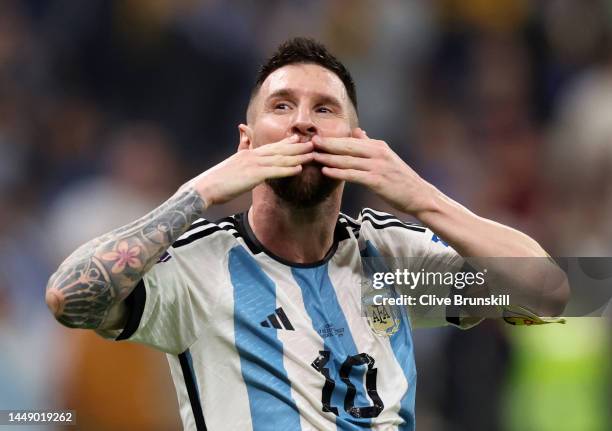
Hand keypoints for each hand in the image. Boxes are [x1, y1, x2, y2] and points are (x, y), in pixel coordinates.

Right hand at [188, 134, 313, 205]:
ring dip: (297, 156)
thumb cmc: (217, 181)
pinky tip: (299, 169)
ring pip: (280, 159)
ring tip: (312, 155)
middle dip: (297, 146)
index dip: (285, 142)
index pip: (270, 146)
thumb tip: (243, 144)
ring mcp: (253, 164)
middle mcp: (252, 156)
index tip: (297, 138)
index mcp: (247, 153)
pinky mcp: (253, 175)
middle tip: (313, 143)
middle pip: (279, 150)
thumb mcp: (231, 164)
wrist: (204, 188)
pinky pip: (274, 171)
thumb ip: (240, 153)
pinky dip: (287, 169)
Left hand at [312, 128, 435, 215]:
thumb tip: (358, 131)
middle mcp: (378, 153)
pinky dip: (338, 172)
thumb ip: (370, 144)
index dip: (333, 139)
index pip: (351, 140)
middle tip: (310, 142)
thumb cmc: (401, 179)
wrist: (419, 195)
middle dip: (327, 144)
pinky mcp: (377, 180)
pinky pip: (353, 174)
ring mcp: (377, 166)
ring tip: (313, 156)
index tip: (317, 137)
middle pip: (347, 146)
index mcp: (379, 146)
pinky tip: (326, 171)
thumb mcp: (387, 157)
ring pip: (348, 160)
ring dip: (329, 157)